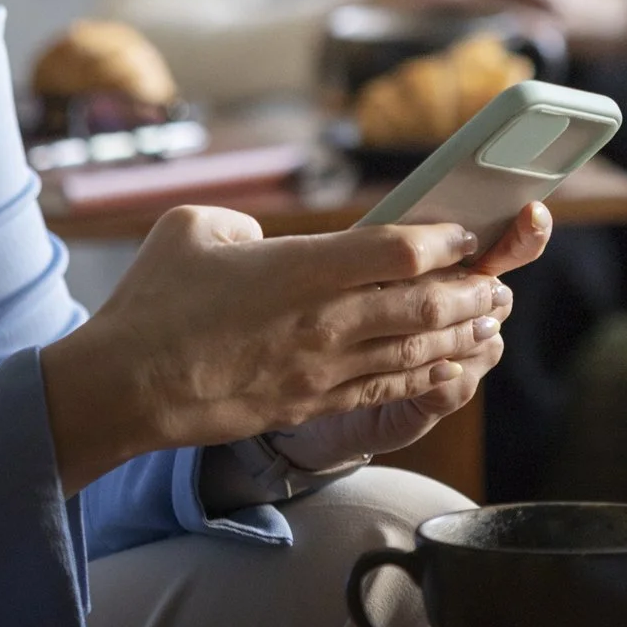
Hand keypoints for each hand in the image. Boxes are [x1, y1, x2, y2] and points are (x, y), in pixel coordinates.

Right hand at [39, 207, 511, 493]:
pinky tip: (453, 368)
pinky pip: (389, 391)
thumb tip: (264, 238)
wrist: (126, 388)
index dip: (446, 239)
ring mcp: (323, 368)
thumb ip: (241, 223)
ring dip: (463, 334)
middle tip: (499, 280)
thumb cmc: (152, 303)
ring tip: (492, 320)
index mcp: (302, 267)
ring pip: (418, 351)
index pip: (400, 248)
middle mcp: (326, 319)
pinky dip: (430, 377)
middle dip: (473, 290)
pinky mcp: (312, 404)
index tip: (467, 232)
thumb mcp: (192, 228)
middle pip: (427, 303)